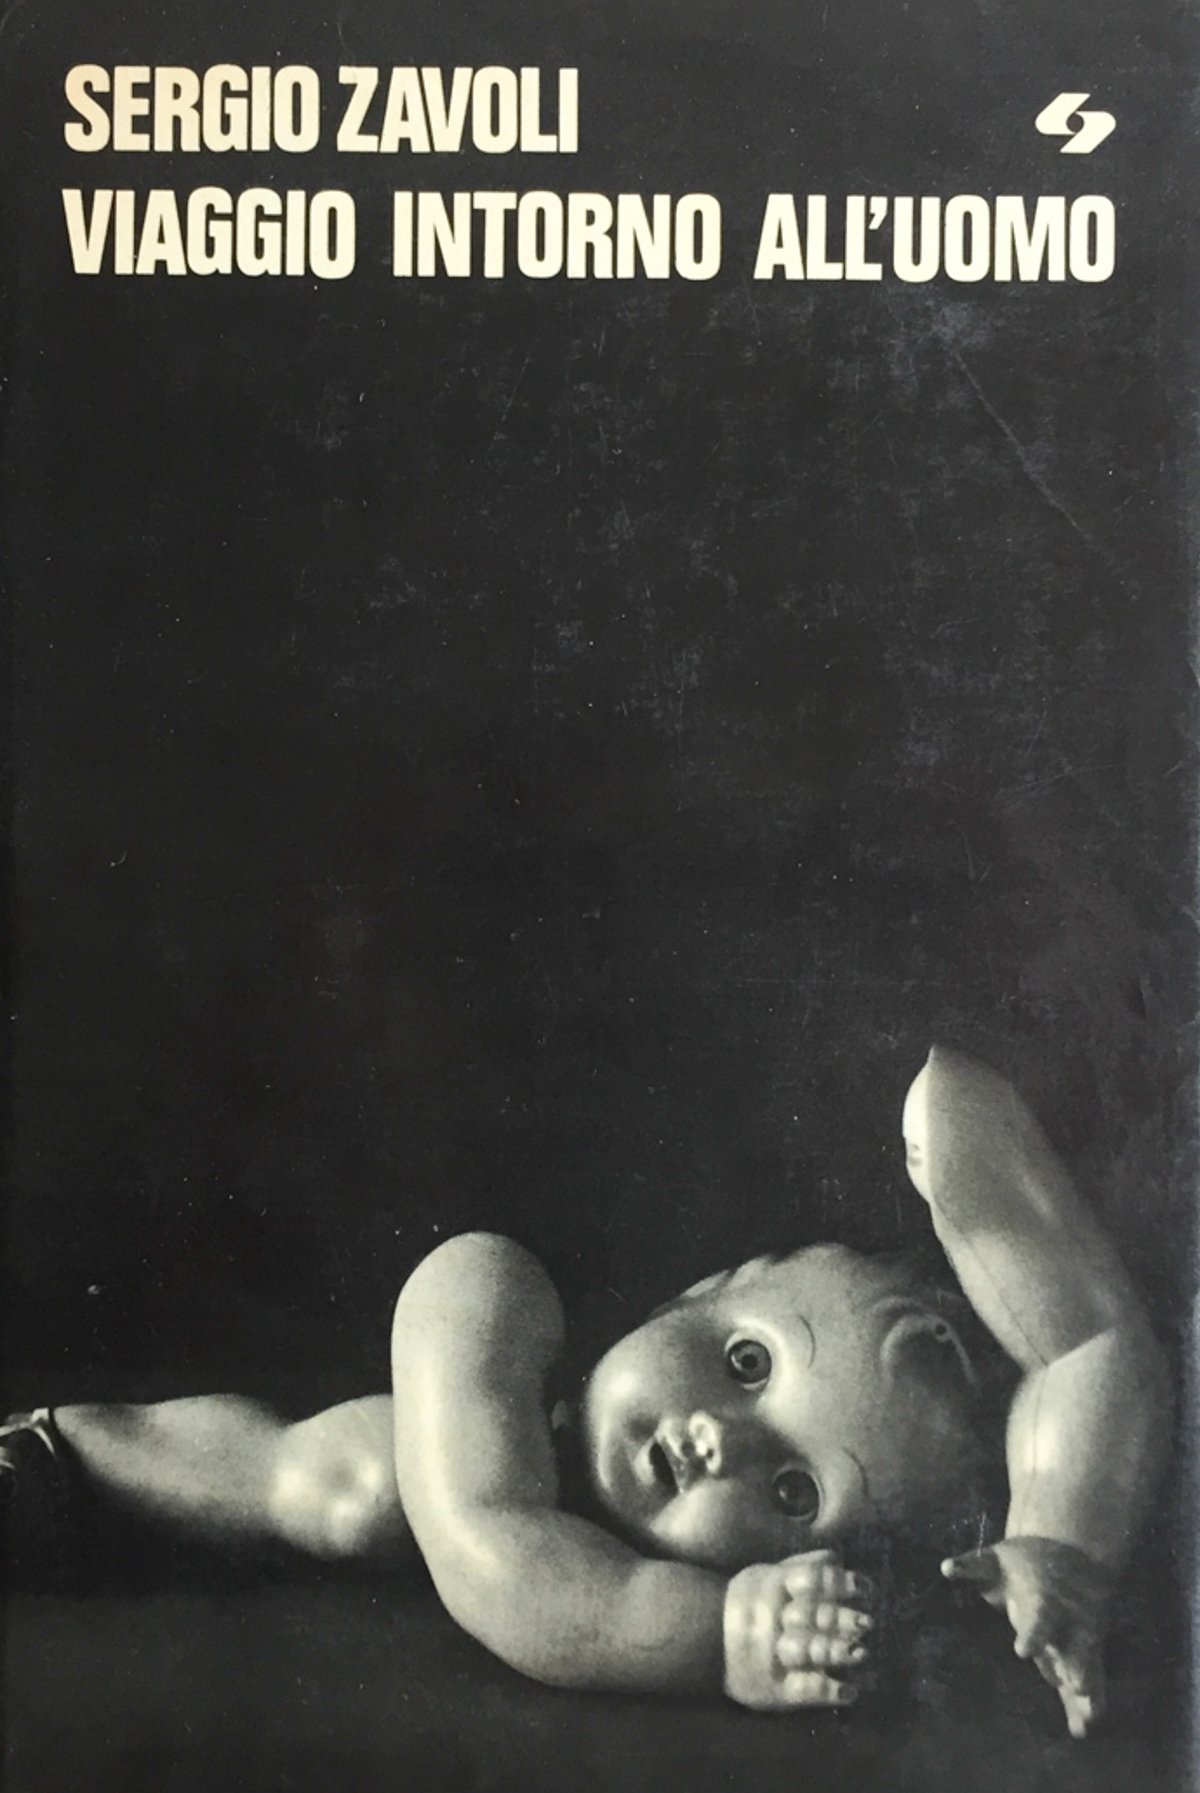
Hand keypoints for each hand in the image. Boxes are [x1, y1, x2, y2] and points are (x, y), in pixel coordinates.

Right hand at [723, 1548, 872, 1711]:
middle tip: (868, 1622)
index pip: (810, 1581)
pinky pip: (802, 1689)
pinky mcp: (776, 1688)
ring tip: (862, 1653)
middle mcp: (773, 1619)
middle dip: (841, 1619)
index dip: (838, 1584)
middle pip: (812, 1616)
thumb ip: (802, 1565)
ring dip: (835, 1652)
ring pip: (807, 1650)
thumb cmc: (744, 1604)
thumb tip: (837, 1556)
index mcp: (774, 1586)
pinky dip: (826, 1691)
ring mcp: (774, 1655)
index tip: (865, 1588)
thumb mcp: (765, 1575)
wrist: (702, 1641)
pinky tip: (848, 1691)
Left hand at [943, 1537, 1111, 1737]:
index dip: (1033, 1634)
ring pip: (1088, 1666)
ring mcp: (1081, 1637)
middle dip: (1077, 1666)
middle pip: (1074, 1646)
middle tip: (1077, 1687)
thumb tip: (946, 1568)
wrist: (1072, 1552)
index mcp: (1044, 1600)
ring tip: (1088, 1721)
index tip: (1024, 1652)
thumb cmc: (1024, 1561)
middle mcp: (1068, 1622)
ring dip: (1089, 1691)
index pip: (1039, 1617)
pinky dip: (1089, 1702)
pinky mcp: (1087, 1650)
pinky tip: (1082, 1729)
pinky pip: (1092, 1677)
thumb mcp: (997, 1559)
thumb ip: (973, 1566)